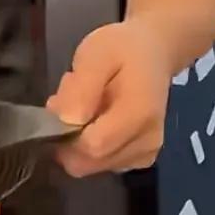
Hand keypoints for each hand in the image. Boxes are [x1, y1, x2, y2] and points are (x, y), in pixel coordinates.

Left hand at [49, 19, 172, 178]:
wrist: (154, 53)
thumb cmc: (123, 49)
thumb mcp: (96, 54)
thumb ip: (81, 88)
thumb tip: (67, 122)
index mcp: (139, 114)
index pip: (92, 147)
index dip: (64, 133)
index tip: (59, 104)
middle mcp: (147, 143)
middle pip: (88, 162)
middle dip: (68, 136)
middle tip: (73, 98)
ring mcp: (145, 155)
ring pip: (90, 165)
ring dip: (77, 139)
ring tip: (87, 104)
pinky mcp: (139, 160)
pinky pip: (100, 163)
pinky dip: (90, 144)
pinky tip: (97, 117)